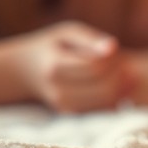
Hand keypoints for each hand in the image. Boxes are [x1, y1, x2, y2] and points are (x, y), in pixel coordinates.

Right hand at [18, 21, 135, 112]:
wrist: (25, 70)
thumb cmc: (53, 46)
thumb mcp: (67, 33)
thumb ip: (90, 38)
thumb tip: (113, 47)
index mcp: (55, 66)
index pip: (96, 66)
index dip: (112, 58)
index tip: (114, 49)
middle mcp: (58, 91)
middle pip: (105, 88)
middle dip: (120, 75)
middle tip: (122, 61)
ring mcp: (64, 106)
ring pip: (106, 102)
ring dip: (120, 86)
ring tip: (118, 70)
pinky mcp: (70, 113)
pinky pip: (102, 109)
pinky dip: (114, 96)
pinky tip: (111, 81)